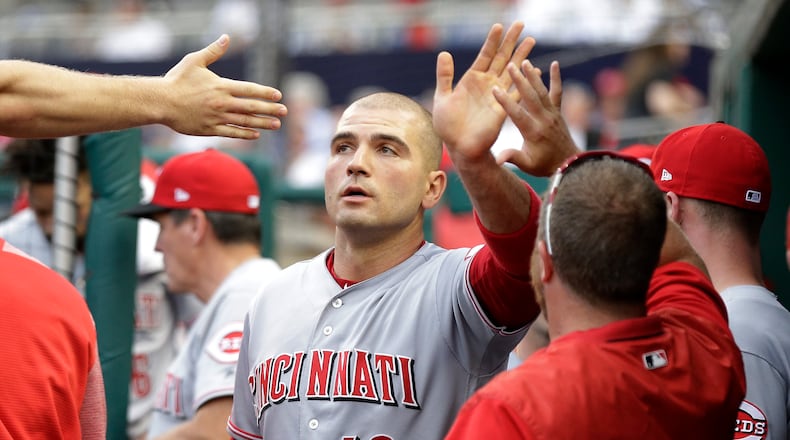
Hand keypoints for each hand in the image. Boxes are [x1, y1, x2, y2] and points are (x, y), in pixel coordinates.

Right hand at [162, 34, 287, 138]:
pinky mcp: (209, 129)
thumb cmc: (177, 80)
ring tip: (276, 125)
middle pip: (251, 107)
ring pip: (244, 121)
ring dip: (262, 123)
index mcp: (221, 86)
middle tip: (285, 112)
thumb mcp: (195, 61)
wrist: (160, 102)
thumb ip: (213, 51)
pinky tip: (256, 134)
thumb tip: (226, 37)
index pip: (249, 89)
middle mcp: (222, 103)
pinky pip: (231, 133)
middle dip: (270, 109)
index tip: (278, 95)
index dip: (265, 93)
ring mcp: (216, 117)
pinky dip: (245, 134)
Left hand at [433, 22, 534, 162]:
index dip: (492, 41)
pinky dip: (525, 80)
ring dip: (521, 56)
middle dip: (511, 41)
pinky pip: (517, 91)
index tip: (499, 26)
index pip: (485, 55)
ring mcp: (497, 95)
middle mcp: (487, 84)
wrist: (459, 147)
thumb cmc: (448, 125)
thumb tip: (444, 53)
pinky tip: (534, 69)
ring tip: (531, 39)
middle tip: (521, 24)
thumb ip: (445, 76)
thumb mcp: (442, 97)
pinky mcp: (503, 108)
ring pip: (512, 71)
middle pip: (501, 58)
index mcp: (472, 80)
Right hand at [493, 60, 579, 176]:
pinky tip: (555, 64)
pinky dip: (556, 78)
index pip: (517, 114)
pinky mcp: (558, 111)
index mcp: (533, 132)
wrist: (569, 165)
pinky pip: (558, 93)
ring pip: (542, 91)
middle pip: (531, 97)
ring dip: (533, 76)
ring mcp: (552, 114)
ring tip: (525, 61)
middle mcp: (544, 120)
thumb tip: (497, 160)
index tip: (495, 89)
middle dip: (520, 81)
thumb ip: (512, 158)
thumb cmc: (543, 165)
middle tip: (511, 65)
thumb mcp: (526, 165)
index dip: (506, 101)